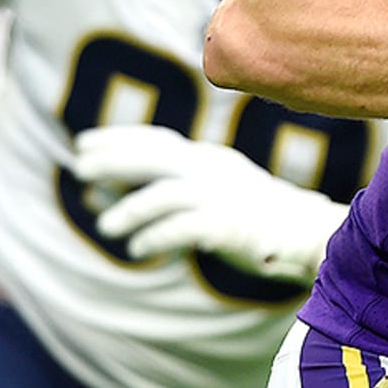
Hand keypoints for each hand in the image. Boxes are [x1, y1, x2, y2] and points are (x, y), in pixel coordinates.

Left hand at [71, 125, 347, 280]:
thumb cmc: (258, 218)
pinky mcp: (227, 226)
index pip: (158, 139)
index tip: (84, 142)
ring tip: (105, 228)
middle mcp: (213, 170)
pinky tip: (138, 249)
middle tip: (78, 167)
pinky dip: (154, 238)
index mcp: (210, 159)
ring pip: (162, 195)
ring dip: (129, 210)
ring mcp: (221, 196)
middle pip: (155, 157)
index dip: (119, 138)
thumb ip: (175, 190)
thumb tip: (115, 195)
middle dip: (114, 160)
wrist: (309, 234)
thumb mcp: (217, 192)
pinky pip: (180, 229)